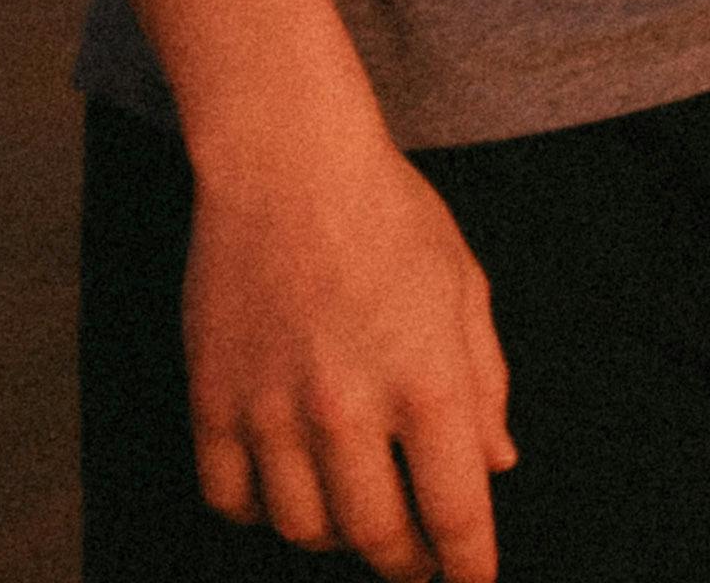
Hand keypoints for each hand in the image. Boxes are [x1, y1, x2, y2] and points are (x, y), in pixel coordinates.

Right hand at [181, 123, 512, 580]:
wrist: (287, 167)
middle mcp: (348, 409)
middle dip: (407, 563)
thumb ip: (485, 384)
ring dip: (336, 540)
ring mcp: (272, 411)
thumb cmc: (392, 220)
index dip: (469, 565)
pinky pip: (230, 497)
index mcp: (427, 382)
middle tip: (420, 564)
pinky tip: (287, 494)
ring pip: (301, 528)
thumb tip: (498, 463)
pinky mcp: (212, 401)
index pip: (456, 510)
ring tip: (358, 520)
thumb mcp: (465, 291)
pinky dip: (260, 513)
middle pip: (376, 536)